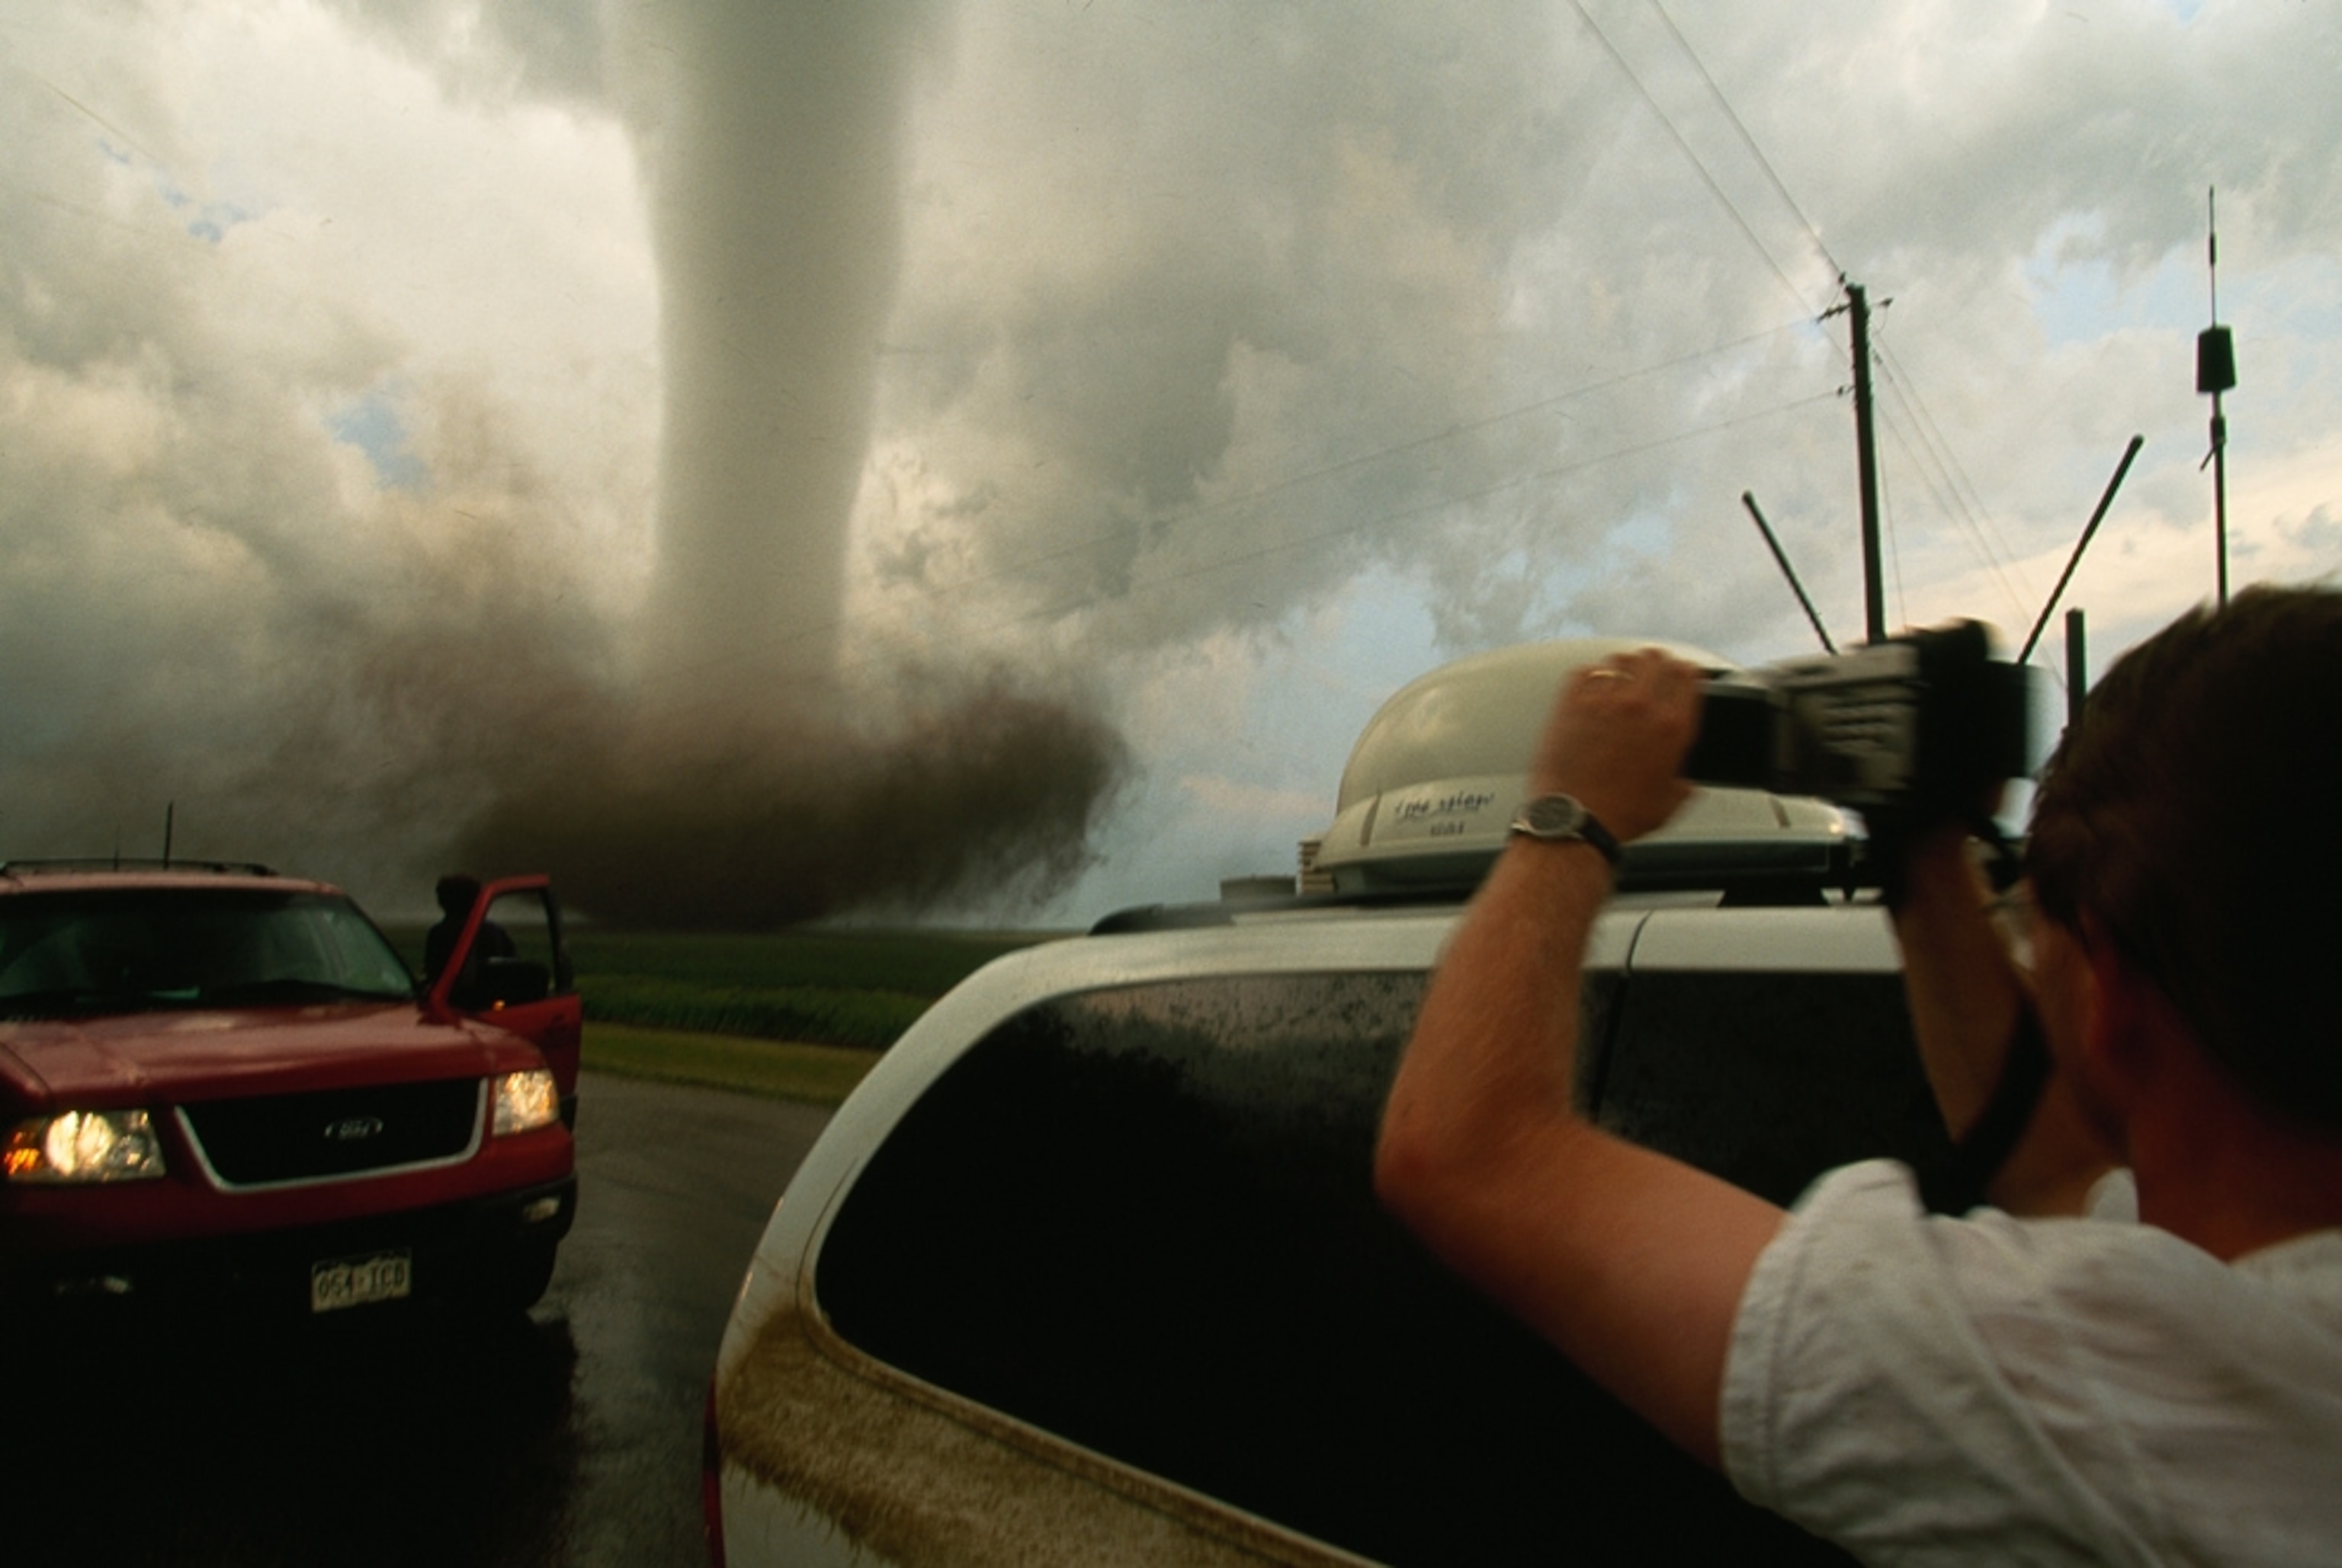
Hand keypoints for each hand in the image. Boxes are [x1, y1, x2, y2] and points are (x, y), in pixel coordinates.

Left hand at [1530, 649, 1700, 843]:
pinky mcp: (1571, 704)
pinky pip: (1585, 671)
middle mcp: (1640, 707)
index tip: (1681, 673)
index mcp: (1671, 728)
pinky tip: (1592, 687)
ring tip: (1621, 678)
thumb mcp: (1669, 803)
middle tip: (1652, 672)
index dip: (1685, 672)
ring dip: (1624, 667)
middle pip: (1655, 659)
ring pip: (1620, 660)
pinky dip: (1591, 675)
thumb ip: (1683, 783)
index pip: (1687, 676)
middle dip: (1656, 664)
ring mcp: (1604, 701)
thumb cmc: (1618, 815)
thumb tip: (1687, 781)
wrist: (1574, 819)